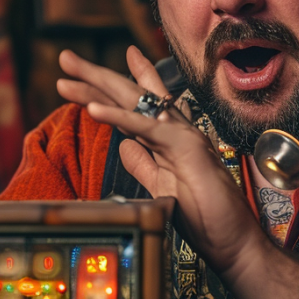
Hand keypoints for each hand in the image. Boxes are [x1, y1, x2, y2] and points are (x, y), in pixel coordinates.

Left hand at [57, 46, 271, 278]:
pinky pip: (146, 128)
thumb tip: (124, 147)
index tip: (87, 70)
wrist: (232, 240)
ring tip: (68, 73)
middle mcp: (175, 129)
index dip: (112, 85)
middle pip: (130, 94)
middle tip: (65, 58)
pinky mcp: (186, 148)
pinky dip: (118, 116)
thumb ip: (144, 165)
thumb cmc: (204, 216)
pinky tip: (93, 108)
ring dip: (98, 85)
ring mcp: (182, 135)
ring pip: (135, 101)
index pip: (135, 105)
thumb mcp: (162, 187)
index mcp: (168, 138)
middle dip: (95, 75)